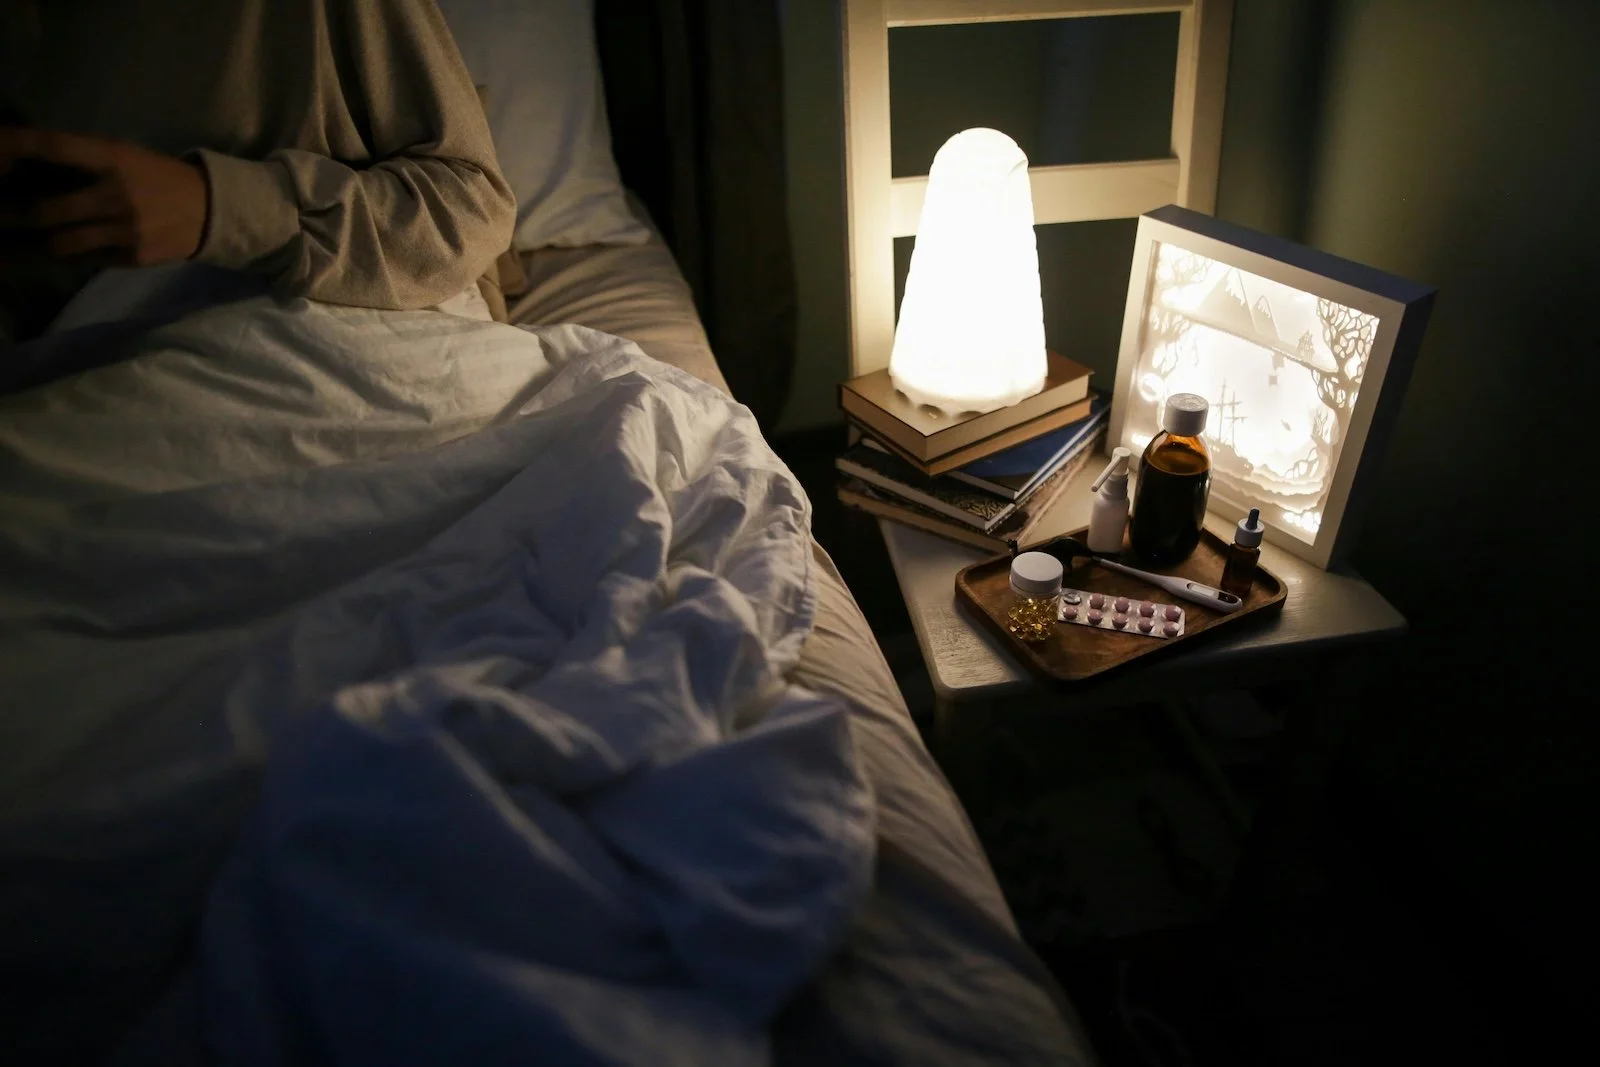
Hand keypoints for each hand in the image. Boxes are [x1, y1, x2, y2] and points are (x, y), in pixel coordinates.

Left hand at [0, 127, 208, 266]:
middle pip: (47, 210)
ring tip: (23, 243)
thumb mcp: (125, 156)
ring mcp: (125, 230)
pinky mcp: (133, 256)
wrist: (212, 211)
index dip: (17, 144)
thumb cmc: (159, 177)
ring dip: (39, 241)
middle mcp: (116, 194)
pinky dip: (73, 254)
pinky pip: (87, 258)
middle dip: (14, 215)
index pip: (55, 147)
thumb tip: (30, 166)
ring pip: (62, 243)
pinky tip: (67, 250)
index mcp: (113, 158)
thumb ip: (85, 161)